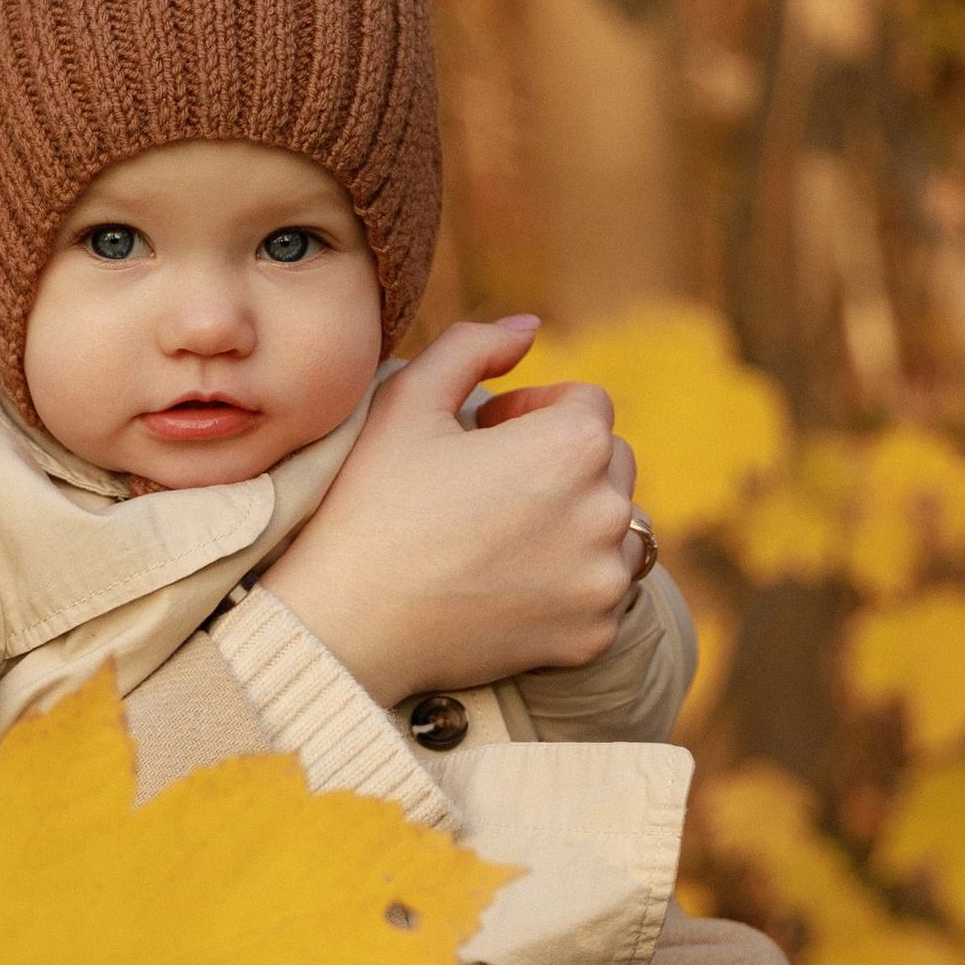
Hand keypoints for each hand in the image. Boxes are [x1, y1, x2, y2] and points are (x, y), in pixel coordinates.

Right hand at [259, 314, 641, 703]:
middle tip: (492, 485)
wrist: (346, 626)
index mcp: (571, 444)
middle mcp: (607, 511)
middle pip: (610, 463)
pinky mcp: (592, 635)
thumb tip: (530, 328)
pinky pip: (604, 592)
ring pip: (619, 529)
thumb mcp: (407, 400)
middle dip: (561, 463)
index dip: (532, 410)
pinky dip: (573, 583)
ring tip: (510, 534)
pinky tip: (512, 583)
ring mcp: (604, 579)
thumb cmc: (370, 506)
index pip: (587, 403)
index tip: (485, 435)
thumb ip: (474, 345)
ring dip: (579, 521)